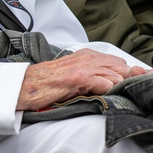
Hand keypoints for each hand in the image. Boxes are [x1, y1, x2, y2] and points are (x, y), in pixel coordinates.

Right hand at [17, 49, 148, 109]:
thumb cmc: (48, 83)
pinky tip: (101, 97)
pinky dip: (107, 91)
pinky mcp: (80, 77)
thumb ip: (92, 73)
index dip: (125, 76)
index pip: (120, 62)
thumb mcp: (74, 72)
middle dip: (124, 82)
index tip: (125, 87)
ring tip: (109, 98)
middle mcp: (89, 58)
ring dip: (116, 88)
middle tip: (119, 94)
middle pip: (123, 68)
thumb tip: (111, 81)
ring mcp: (85, 67)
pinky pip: (105, 83)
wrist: (27, 85)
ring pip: (117, 76)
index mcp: (89, 55)